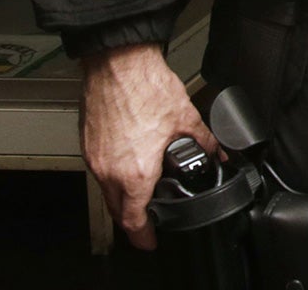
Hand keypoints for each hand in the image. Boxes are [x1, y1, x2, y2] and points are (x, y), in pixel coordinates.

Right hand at [79, 42, 215, 249]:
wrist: (119, 64)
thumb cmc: (146, 87)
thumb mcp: (187, 118)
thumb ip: (206, 142)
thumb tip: (219, 153)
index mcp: (135, 171)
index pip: (133, 218)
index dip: (143, 236)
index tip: (150, 242)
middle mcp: (109, 170)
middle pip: (117, 210)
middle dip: (133, 219)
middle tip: (148, 221)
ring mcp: (95, 158)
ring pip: (106, 191)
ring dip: (122, 197)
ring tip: (141, 194)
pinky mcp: (88, 144)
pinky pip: (99, 171)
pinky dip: (113, 177)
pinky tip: (128, 165)